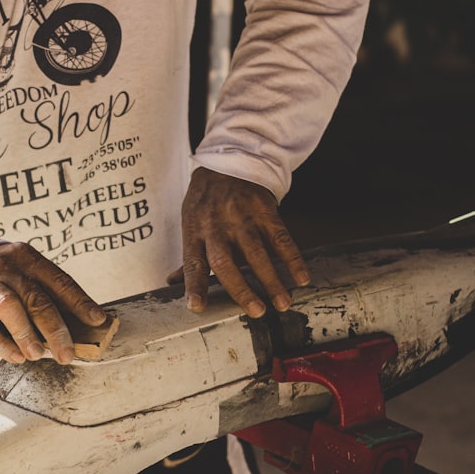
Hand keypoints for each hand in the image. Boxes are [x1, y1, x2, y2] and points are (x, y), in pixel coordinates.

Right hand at [0, 242, 106, 364]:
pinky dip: (2, 346)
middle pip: (37, 299)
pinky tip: (15, 357)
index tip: (97, 320)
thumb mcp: (26, 273)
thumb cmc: (4, 277)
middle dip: (56, 330)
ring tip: (38, 355)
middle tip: (68, 354)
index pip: (59, 280)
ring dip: (27, 335)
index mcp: (28, 259)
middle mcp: (8, 269)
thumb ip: (50, 293)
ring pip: (10, 308)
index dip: (80, 301)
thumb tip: (86, 322)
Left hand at [175, 167, 309, 316]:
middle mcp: (216, 226)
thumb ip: (189, 255)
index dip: (193, 285)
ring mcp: (241, 217)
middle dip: (241, 289)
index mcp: (195, 232)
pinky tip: (301, 278)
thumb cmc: (206, 202)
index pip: (192, 263)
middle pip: (225, 261)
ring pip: (256, 252)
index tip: (196, 306)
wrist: (228, 162)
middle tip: (256, 312)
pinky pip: (280, 236)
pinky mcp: (264, 209)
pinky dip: (292, 258)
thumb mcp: (192, 223)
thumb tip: (173, 282)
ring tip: (283, 303)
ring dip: (271, 279)